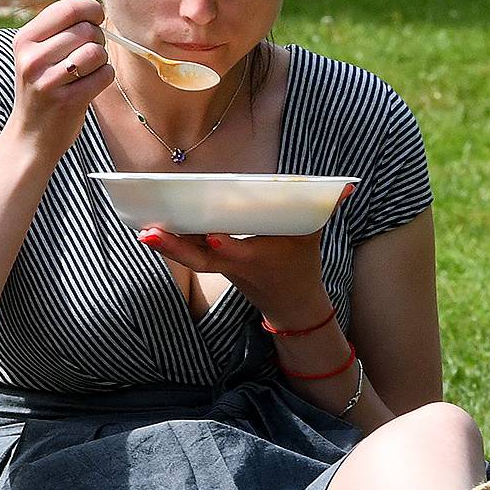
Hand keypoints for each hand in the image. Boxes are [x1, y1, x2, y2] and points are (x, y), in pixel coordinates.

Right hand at [9, 0, 111, 149]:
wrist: (31, 136)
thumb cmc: (41, 87)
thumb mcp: (39, 53)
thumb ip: (59, 22)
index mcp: (24, 40)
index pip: (68, 8)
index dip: (91, 9)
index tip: (96, 18)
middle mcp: (32, 59)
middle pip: (86, 29)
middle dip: (97, 38)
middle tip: (90, 51)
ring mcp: (48, 81)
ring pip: (97, 51)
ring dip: (101, 59)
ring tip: (89, 69)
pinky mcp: (67, 101)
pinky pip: (104, 74)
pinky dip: (104, 77)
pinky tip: (91, 84)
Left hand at [137, 214, 344, 328]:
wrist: (289, 304)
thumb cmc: (301, 263)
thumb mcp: (314, 235)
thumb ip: (324, 207)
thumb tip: (345, 186)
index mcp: (258, 258)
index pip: (238, 253)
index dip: (224, 248)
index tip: (211, 238)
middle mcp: (234, 265)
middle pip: (201, 260)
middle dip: (176, 248)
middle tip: (150, 233)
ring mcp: (220, 267)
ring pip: (190, 259)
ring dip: (166, 246)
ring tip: (143, 229)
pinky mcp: (213, 265)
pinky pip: (189, 255)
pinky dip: (171, 243)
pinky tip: (149, 227)